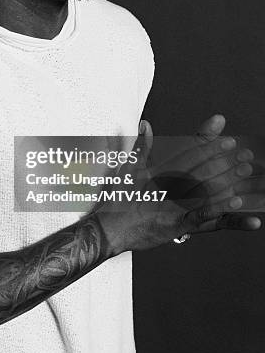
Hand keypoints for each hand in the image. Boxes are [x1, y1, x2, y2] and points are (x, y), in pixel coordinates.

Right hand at [95, 114, 261, 253]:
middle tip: (243, 154)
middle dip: (223, 161)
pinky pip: (200, 215)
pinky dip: (217, 208)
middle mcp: (166, 188)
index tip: (227, 140)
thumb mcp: (128, 168)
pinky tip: (234, 202)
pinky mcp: (174, 225)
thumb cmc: (118, 198)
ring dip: (226, 180)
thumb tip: (145, 124)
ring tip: (244, 171)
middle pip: (200, 171)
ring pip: (203, 191)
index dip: (209, 147)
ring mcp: (171, 206)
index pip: (187, 156)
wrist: (108, 229)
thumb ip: (141, 146)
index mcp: (157, 172)